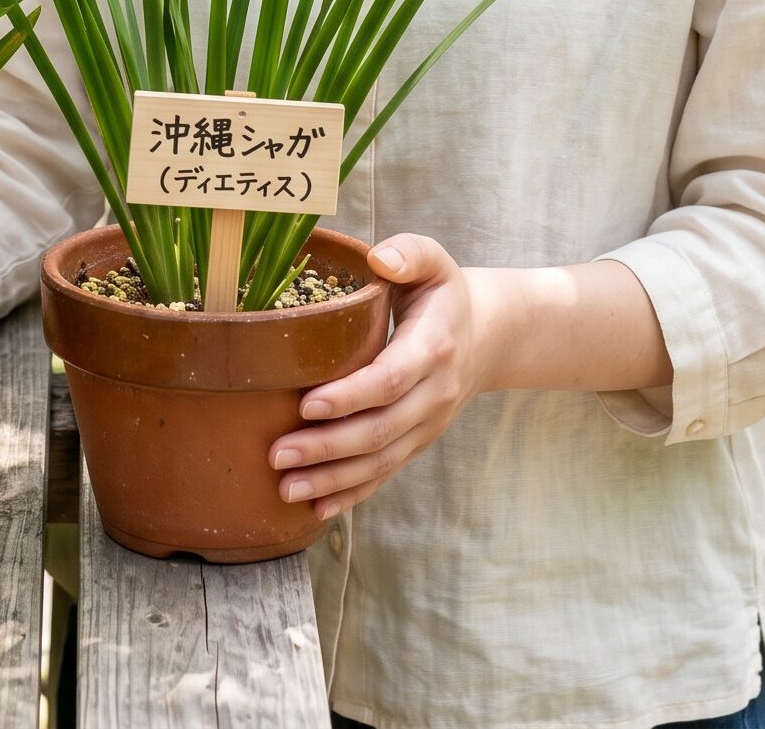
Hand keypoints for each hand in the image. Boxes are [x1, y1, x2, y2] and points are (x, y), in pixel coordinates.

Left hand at [267, 233, 493, 520]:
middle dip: (326, 448)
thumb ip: (409, 253)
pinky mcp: (417, 441)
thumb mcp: (433, 261)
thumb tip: (381, 259)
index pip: (388, 380)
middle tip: (277, 454)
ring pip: (380, 461)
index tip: (306, 405)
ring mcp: (427, 425)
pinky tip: (318, 510)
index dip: (349, 397)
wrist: (488, 335)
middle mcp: (433, 394)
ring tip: (285, 488)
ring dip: (332, 480)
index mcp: (432, 348)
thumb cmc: (442, 292)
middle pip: (379, 430)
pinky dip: (353, 495)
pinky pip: (386, 474)